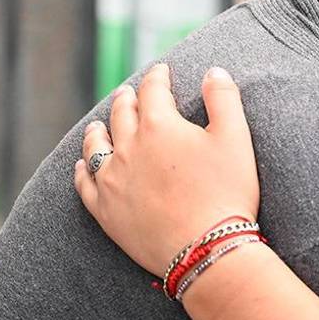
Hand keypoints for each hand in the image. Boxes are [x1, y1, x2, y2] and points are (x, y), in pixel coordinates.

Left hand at [75, 63, 259, 277]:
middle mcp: (128, 147)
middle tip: (129, 94)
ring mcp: (112, 179)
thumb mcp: (236, 139)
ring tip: (99, 124)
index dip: (158, 76)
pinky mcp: (105, 210)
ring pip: (96, 145)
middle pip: (121, 113)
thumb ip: (224, 99)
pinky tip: (82, 166)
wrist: (206, 248)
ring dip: (98, 130)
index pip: (153, 90)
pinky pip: (84, 184)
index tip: (161, 71)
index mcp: (159, 125)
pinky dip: (82, 170)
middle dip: (126, 99)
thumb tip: (213, 71)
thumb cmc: (226, 192)